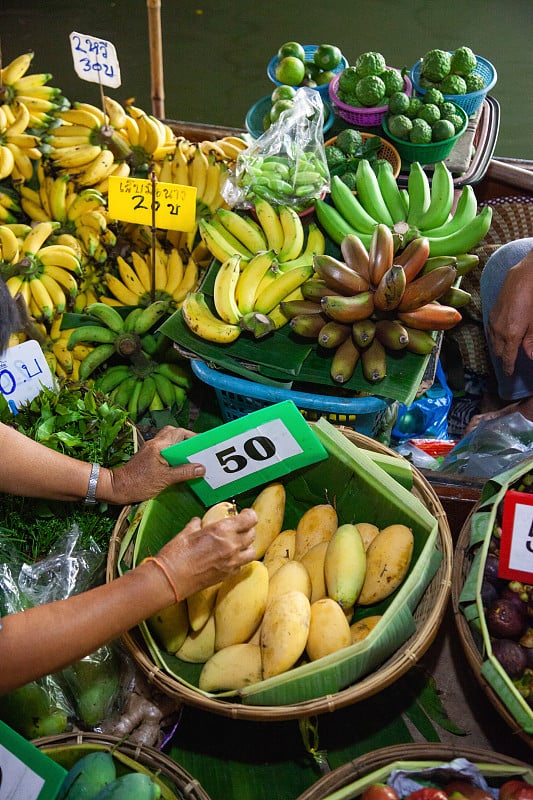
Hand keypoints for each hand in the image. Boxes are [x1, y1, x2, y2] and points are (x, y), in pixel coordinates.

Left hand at [108, 426, 204, 503]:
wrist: (117, 488)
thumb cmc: (138, 483)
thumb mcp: (165, 479)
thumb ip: (184, 472)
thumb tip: (201, 468)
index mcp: (160, 446)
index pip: (180, 433)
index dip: (193, 437)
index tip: (204, 445)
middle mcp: (155, 444)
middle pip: (174, 433)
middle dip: (187, 438)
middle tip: (197, 449)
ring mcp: (151, 449)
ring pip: (169, 440)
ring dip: (180, 445)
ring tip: (190, 457)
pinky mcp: (148, 457)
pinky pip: (165, 449)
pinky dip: (174, 453)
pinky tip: (179, 464)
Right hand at [157, 508, 257, 597]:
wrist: (170, 580)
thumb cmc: (176, 555)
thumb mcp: (186, 533)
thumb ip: (196, 525)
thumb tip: (199, 522)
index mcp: (222, 530)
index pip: (250, 519)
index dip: (249, 515)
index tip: (244, 514)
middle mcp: (231, 546)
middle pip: (252, 534)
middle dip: (247, 529)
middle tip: (239, 528)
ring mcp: (231, 562)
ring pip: (251, 552)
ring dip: (246, 546)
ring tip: (237, 544)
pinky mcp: (227, 575)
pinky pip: (241, 565)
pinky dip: (239, 560)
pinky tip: (228, 558)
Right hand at [487, 248, 532, 374]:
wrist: (524, 276)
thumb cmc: (532, 298)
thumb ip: (531, 342)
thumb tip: (529, 356)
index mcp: (510, 335)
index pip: (507, 358)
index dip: (508, 368)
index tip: (509, 374)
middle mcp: (498, 331)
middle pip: (499, 352)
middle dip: (504, 358)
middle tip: (510, 363)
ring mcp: (493, 321)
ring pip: (493, 342)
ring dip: (499, 348)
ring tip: (505, 352)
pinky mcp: (492, 313)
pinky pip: (490, 332)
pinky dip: (495, 338)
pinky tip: (499, 336)